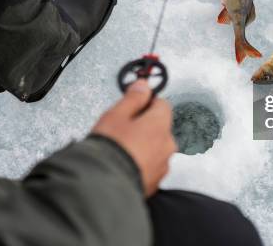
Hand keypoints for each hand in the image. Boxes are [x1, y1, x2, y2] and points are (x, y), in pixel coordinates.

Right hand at [93, 80, 176, 196]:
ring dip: (143, 145)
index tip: (132, 106)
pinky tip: (123, 164)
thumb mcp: (116, 114)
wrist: (104, 187)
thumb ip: (133, 98)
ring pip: (155, 147)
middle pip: (159, 127)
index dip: (146, 103)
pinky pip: (150, 166)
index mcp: (161, 124)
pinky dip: (140, 163)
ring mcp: (163, 165)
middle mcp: (167, 144)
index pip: (162, 104)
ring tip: (120, 150)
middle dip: (143, 126)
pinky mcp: (155, 183)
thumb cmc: (109, 149)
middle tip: (121, 130)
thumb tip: (144, 86)